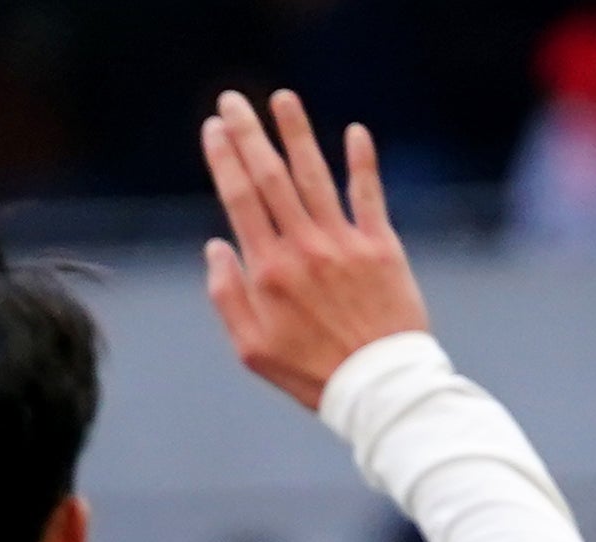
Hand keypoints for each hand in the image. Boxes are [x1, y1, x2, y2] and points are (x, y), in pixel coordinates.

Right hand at [201, 90, 431, 411]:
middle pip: (271, 177)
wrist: (379, 389)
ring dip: (297, 133)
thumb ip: (227, 297)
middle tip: (233, 100)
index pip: (240, 199)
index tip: (214, 128)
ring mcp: (344, 245)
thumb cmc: (310, 373)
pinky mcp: (382, 248)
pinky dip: (362, 162)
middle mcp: (304, 249)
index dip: (225, 158)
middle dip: (249, 133)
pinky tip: (354, 132)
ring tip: (284, 99)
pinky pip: (369, 195)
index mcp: (268, 271)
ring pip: (315, 176)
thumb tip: (216, 247)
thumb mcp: (252, 350)